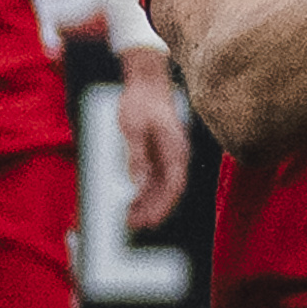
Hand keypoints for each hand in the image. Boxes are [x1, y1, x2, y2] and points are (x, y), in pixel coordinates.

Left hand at [109, 48, 192, 230]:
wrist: (147, 82)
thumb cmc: (140, 103)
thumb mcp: (133, 128)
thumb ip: (137, 155)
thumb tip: (138, 182)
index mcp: (174, 149)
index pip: (174, 186)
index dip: (163, 206)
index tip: (150, 221)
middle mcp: (176, 155)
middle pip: (170, 190)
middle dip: (154, 210)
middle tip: (135, 225)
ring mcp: (170, 154)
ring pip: (163, 187)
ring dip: (149, 203)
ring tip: (130, 218)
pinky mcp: (160, 152)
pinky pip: (156, 178)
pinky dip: (146, 192)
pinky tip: (132, 201)